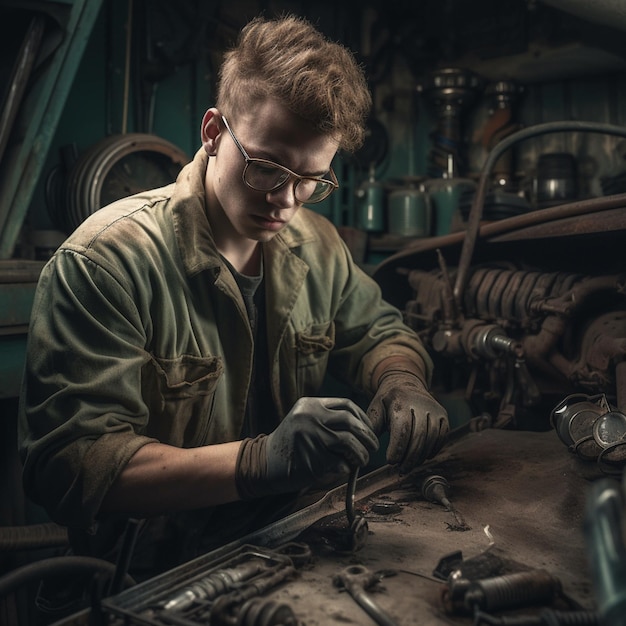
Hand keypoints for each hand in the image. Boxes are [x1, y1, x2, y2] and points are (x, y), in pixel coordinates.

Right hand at [235, 397, 378, 498]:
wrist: (263, 463)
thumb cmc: (290, 444)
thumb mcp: (305, 420)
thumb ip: (328, 418)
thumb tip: (363, 428)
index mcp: (310, 404)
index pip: (346, 405)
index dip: (363, 418)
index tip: (369, 430)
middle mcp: (310, 417)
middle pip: (350, 422)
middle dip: (367, 435)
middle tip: (373, 446)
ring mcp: (311, 437)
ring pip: (348, 442)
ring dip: (361, 453)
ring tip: (362, 460)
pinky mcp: (312, 459)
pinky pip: (340, 463)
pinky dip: (347, 467)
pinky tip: (344, 469)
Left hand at [367, 372, 448, 471]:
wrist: (406, 383)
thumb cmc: (388, 401)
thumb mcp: (376, 408)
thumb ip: (373, 426)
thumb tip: (369, 446)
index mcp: (400, 401)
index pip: (402, 429)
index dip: (398, 448)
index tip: (391, 461)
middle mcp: (420, 403)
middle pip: (419, 436)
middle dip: (410, 457)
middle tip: (401, 470)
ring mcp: (434, 409)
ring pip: (431, 438)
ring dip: (421, 456)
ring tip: (409, 466)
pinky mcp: (443, 415)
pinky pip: (442, 437)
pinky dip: (433, 450)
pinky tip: (422, 457)